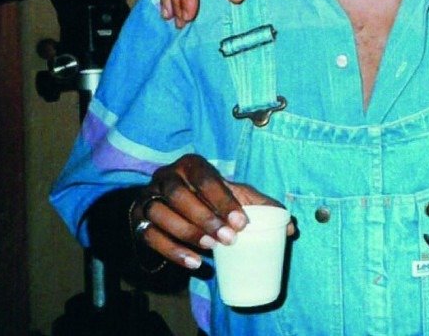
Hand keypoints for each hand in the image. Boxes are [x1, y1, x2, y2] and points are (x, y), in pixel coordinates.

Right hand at [131, 154, 292, 269]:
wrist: (172, 205)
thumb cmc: (210, 198)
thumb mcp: (233, 195)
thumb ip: (260, 206)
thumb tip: (291, 228)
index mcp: (190, 164)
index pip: (204, 176)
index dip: (223, 199)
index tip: (242, 223)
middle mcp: (165, 176)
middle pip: (178, 194)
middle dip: (204, 218)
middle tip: (228, 240)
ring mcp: (147, 197)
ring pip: (160, 213)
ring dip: (186, 232)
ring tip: (211, 249)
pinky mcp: (138, 220)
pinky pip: (149, 236)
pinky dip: (171, 251)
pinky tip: (193, 263)